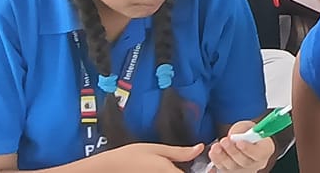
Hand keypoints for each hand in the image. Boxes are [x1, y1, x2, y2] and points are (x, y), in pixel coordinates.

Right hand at [90, 142, 204, 171]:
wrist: (109, 167)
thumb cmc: (131, 156)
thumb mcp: (158, 149)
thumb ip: (180, 152)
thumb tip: (200, 149)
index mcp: (170, 172)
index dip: (204, 171)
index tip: (210, 167)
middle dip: (192, 171)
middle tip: (197, 166)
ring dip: (182, 172)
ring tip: (179, 165)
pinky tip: (169, 169)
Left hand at [205, 121, 275, 172]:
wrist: (243, 139)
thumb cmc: (248, 133)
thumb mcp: (248, 125)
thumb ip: (242, 129)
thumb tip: (233, 135)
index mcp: (265, 149)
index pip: (260, 153)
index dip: (249, 149)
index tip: (239, 142)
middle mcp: (256, 162)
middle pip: (245, 161)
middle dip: (233, 151)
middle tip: (225, 141)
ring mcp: (244, 168)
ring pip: (233, 167)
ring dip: (222, 156)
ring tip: (216, 146)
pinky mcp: (232, 171)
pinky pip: (224, 169)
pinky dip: (217, 161)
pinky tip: (213, 153)